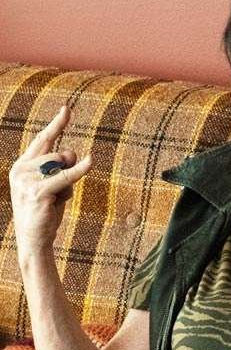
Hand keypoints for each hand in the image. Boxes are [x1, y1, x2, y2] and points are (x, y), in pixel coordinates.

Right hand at [9, 106, 92, 257]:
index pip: (43, 139)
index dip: (57, 124)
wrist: (33, 240)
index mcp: (22, 165)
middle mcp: (20, 169)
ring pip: (62, 168)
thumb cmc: (45, 213)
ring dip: (67, 186)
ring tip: (55, 201)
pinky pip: (66, 177)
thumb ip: (62, 167)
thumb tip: (75, 153)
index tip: (67, 108)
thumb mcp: (55, 186)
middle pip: (59, 155)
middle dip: (68, 170)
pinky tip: (90, 162)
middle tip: (59, 191)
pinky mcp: (38, 192)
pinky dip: (79, 171)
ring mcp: (27, 180)